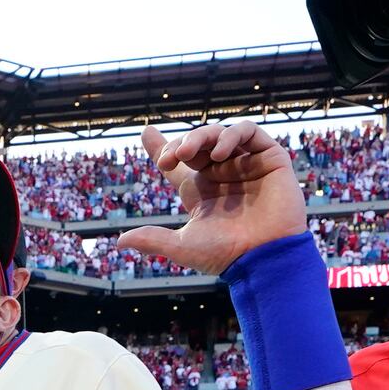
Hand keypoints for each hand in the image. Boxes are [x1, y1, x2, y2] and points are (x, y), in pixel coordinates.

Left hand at [113, 122, 306, 273]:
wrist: (265, 257)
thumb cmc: (227, 255)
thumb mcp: (183, 245)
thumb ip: (152, 239)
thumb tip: (118, 242)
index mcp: (201, 190)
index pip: (178, 162)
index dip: (161, 146)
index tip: (146, 133)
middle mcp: (222, 174)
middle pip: (196, 144)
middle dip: (180, 144)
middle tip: (169, 157)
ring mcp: (246, 164)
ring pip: (220, 134)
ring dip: (202, 136)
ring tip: (190, 151)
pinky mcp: (269, 158)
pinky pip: (249, 132)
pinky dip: (232, 135)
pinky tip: (220, 153)